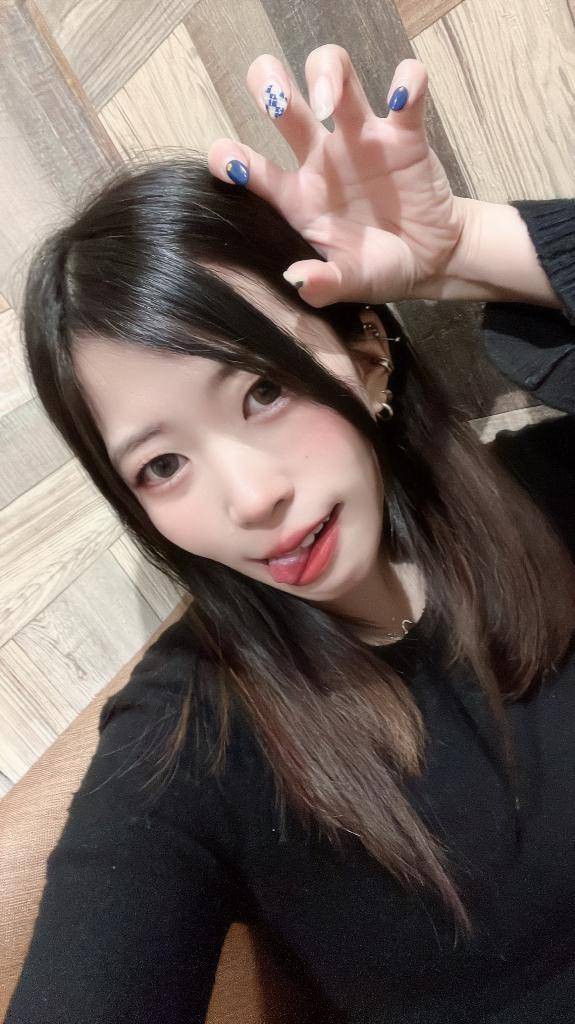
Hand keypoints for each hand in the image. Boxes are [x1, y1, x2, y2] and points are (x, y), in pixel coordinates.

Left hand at [207, 45, 467, 307]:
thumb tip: (297, 281)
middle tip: (277, 102)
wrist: (431, 263)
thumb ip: (325, 284)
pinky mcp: (405, 135)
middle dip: (270, 85)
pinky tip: (401, 97)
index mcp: (297, 197)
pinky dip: (408, 82)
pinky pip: (408, 92)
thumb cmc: (380, 270)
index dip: (229, 158)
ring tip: (329, 102)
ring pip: (337, 75)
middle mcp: (321, 159)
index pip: (250, 168)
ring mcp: (362, 141)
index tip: (229, 163)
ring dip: (328, 73)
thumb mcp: (351, 284)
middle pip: (283, 102)